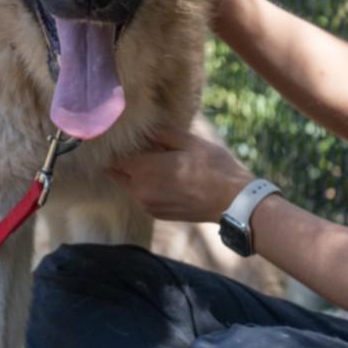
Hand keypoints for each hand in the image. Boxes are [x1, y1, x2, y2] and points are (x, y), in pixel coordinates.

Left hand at [110, 127, 253, 222]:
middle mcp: (139, 190)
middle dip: (124, 162)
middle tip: (141, 150)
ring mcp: (147, 205)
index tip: (127, 141)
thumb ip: (161, 135)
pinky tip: (167, 180)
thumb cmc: (213, 167)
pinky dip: (147, 188)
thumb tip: (145, 132)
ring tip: (158, 163)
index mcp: (143, 170)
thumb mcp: (188, 141)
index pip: (114, 159)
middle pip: (118, 174)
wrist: (233, 202)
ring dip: (136, 176)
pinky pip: (143, 197)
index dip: (119, 149)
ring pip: (130, 186)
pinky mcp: (157, 215)